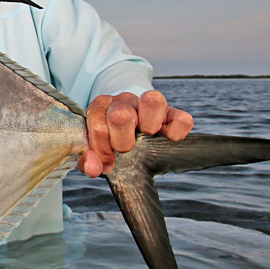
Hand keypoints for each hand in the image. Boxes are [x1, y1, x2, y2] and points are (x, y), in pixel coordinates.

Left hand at [78, 90, 193, 176]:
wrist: (127, 126)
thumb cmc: (109, 138)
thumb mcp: (94, 147)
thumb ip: (88, 158)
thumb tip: (92, 168)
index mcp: (102, 106)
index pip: (98, 124)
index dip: (101, 148)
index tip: (106, 162)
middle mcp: (124, 101)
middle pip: (121, 114)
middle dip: (122, 141)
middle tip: (124, 150)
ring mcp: (148, 104)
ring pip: (152, 100)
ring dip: (148, 125)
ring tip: (146, 137)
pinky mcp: (172, 114)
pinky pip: (181, 119)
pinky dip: (176, 131)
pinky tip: (168, 139)